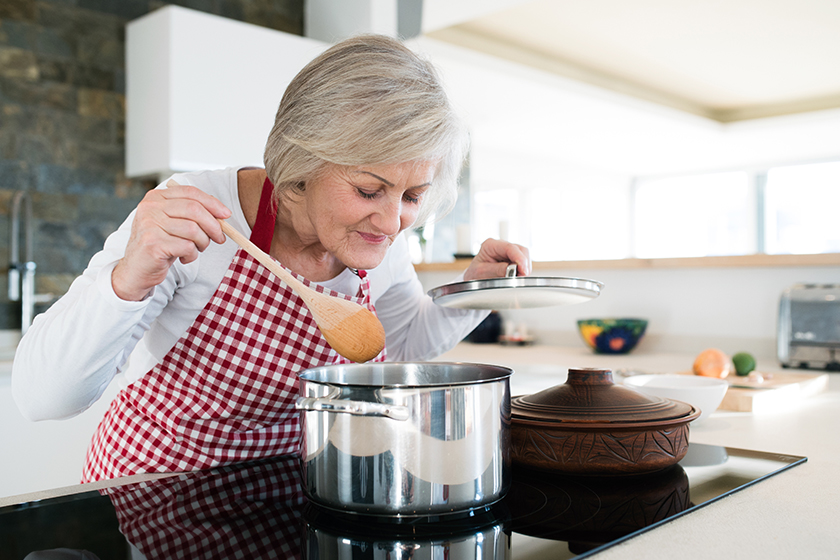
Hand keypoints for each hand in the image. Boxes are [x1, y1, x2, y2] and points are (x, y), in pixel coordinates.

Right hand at [112, 180, 231, 300]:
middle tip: (220, 238)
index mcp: (156, 197)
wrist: (136, 270)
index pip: (190, 192)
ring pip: (193, 230)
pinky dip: (192, 255)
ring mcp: (149, 225)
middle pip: (194, 209)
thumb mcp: (175, 224)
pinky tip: (184, 258)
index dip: (212, 203)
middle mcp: (150, 207)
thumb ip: (192, 214)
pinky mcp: (152, 244)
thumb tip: (222, 213)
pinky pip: (187, 247)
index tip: (226, 215)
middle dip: (213, 225)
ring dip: (203, 243)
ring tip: (196, 250)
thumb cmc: (160, 245)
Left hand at [463, 238, 531, 280]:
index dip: (519, 258)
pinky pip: (523, 262)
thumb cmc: (474, 275)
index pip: (509, 248)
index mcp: (490, 245)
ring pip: (524, 256)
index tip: (523, 270)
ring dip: (524, 268)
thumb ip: (497, 270)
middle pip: (520, 250)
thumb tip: (512, 270)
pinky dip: (523, 270)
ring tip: (517, 278)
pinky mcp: (513, 259)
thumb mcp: (481, 273)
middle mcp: (500, 246)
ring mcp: (508, 252)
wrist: (471, 280)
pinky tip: (517, 276)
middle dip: (523, 264)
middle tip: (521, 277)